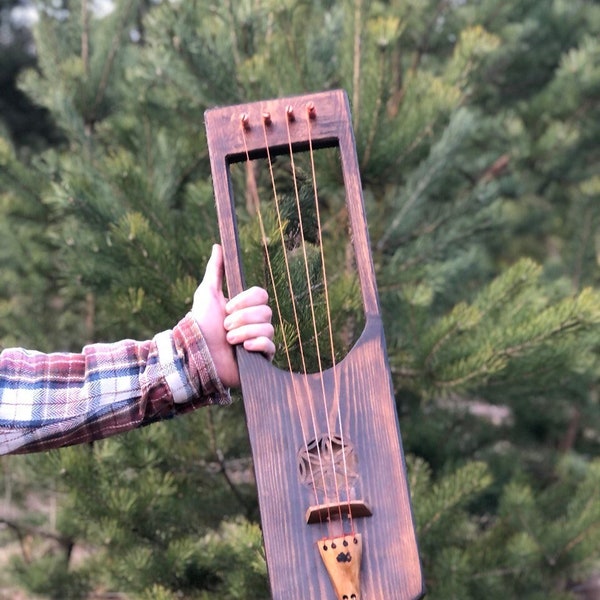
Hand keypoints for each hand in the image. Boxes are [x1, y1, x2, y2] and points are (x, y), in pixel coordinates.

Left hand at [191, 244, 274, 387]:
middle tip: (225, 326)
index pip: (261, 295)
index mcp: (246, 307)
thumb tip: (218, 246)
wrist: (196, 353)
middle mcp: (255, 323)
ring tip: (228, 339)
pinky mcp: (261, 358)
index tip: (228, 307)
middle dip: (242, 318)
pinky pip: (270, 346)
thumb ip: (215, 270)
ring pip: (267, 328)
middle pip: (266, 311)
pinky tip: (243, 348)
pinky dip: (256, 344)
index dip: (245, 301)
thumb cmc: (201, 324)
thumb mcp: (208, 293)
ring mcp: (259, 340)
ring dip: (243, 332)